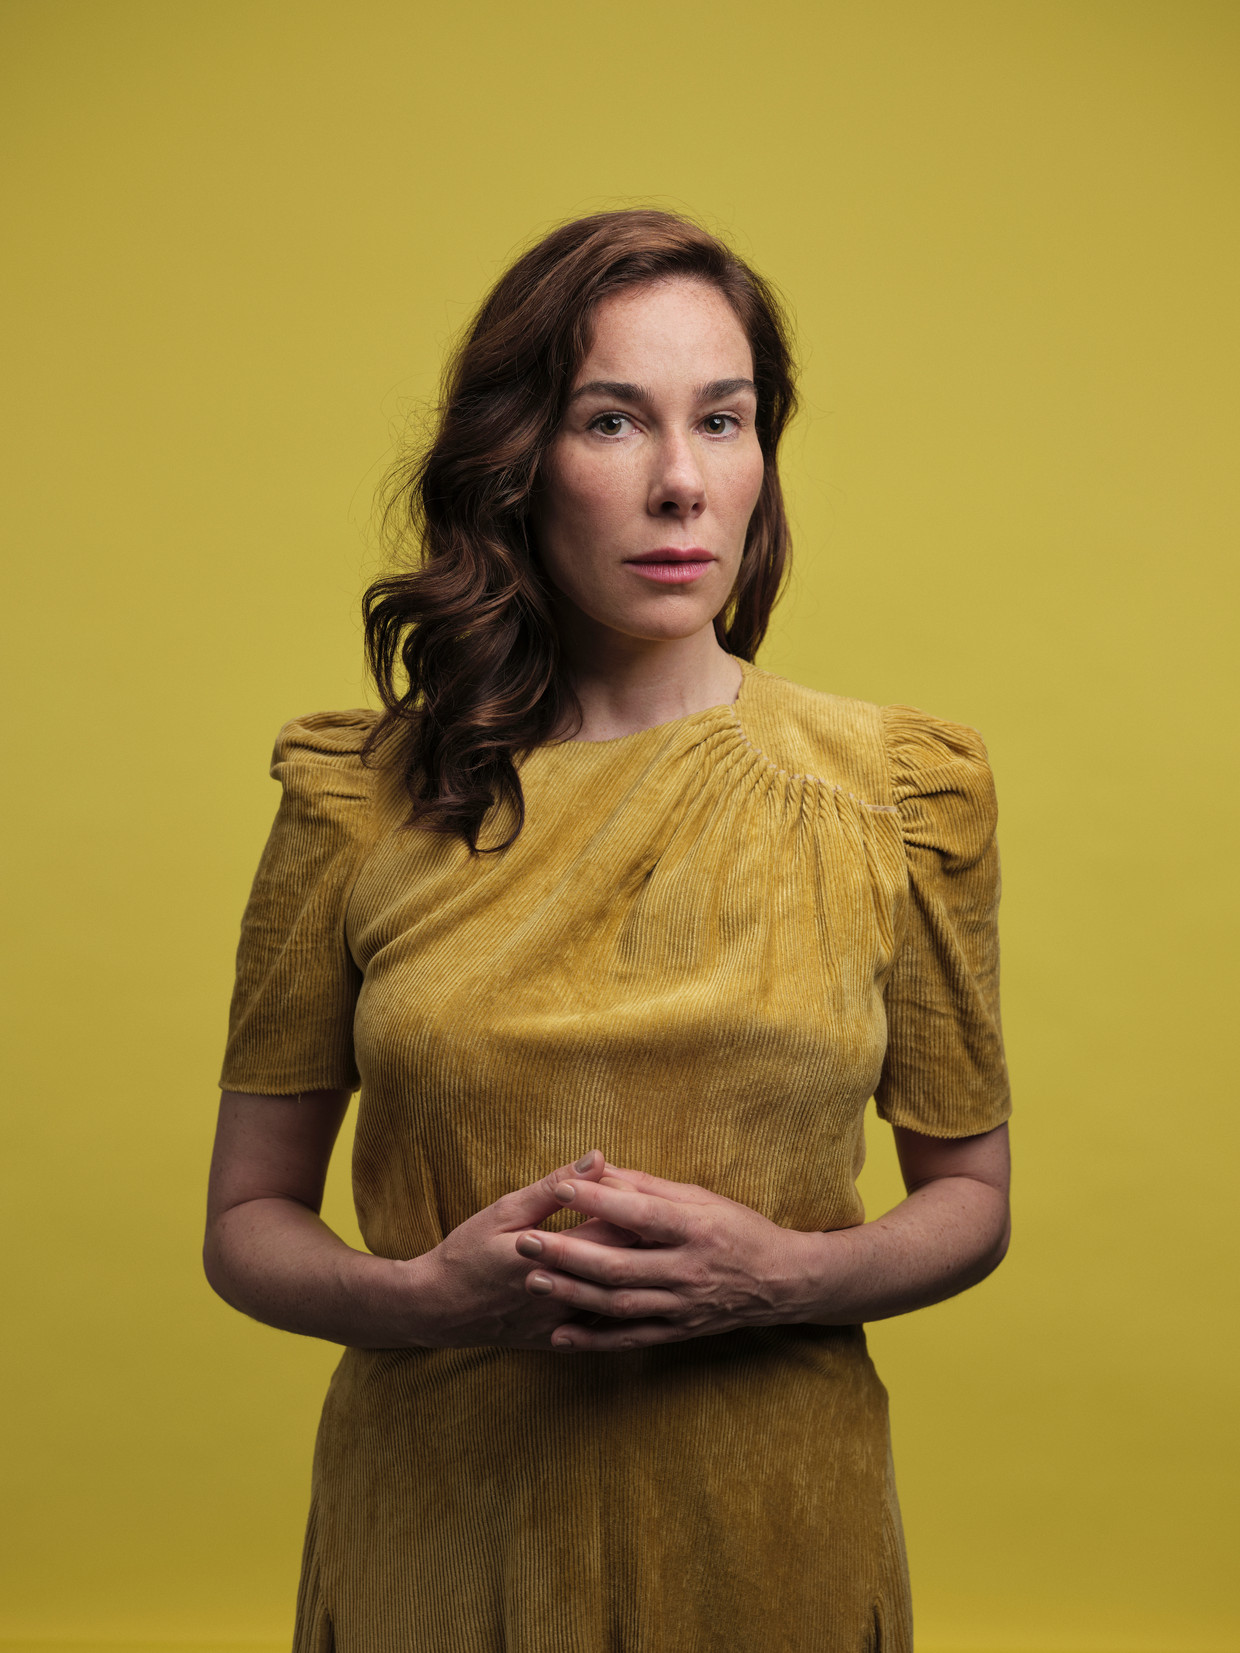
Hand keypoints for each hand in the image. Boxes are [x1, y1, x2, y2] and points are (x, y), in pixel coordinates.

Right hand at [403, 1151, 637, 1349]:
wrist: (436, 1308)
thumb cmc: (467, 1252)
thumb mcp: (505, 1210)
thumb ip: (555, 1187)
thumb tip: (598, 1158)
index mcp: (554, 1257)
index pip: (621, 1229)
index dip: (636, 1208)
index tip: (637, 1191)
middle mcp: (566, 1297)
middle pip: (630, 1265)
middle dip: (644, 1238)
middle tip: (650, 1216)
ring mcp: (565, 1324)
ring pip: (621, 1298)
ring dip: (634, 1270)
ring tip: (642, 1247)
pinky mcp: (560, 1340)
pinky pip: (603, 1326)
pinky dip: (616, 1301)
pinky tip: (620, 1282)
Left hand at [514, 1165, 826, 1351]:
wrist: (781, 1282)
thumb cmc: (738, 1228)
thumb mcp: (701, 1198)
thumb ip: (648, 1187)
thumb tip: (600, 1169)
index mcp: (697, 1229)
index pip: (641, 1214)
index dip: (599, 1201)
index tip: (559, 1187)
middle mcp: (689, 1271)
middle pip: (621, 1266)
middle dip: (568, 1255)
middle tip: (525, 1242)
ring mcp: (683, 1306)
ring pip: (620, 1305)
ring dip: (573, 1295)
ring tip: (533, 1280)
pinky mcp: (679, 1332)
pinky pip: (631, 1339)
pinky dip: (594, 1340)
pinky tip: (559, 1336)